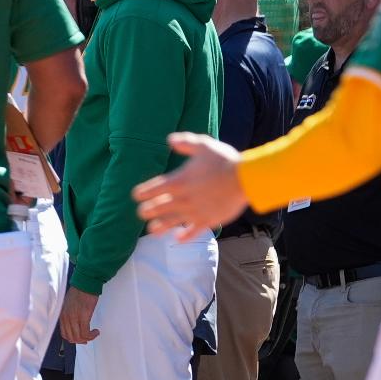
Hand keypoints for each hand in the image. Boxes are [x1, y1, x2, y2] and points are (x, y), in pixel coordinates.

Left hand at [60, 288, 99, 343]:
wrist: (85, 283)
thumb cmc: (79, 292)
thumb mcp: (68, 305)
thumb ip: (69, 315)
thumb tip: (74, 325)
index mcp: (62, 315)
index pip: (64, 334)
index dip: (73, 339)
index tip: (80, 338)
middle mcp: (66, 318)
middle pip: (71, 338)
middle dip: (81, 341)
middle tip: (88, 338)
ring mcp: (74, 318)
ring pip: (79, 337)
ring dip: (88, 338)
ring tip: (93, 334)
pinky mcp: (83, 317)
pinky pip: (85, 333)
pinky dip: (91, 335)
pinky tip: (96, 331)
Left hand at [131, 133, 247, 239]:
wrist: (244, 179)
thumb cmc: (223, 160)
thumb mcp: (203, 145)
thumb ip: (185, 142)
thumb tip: (170, 140)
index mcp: (178, 181)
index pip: (152, 189)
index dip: (142, 193)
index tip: (136, 195)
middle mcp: (182, 198)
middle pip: (157, 208)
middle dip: (147, 211)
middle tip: (141, 213)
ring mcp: (194, 211)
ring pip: (171, 222)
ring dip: (160, 227)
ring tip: (152, 230)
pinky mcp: (207, 220)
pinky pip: (193, 231)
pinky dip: (185, 236)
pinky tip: (178, 239)